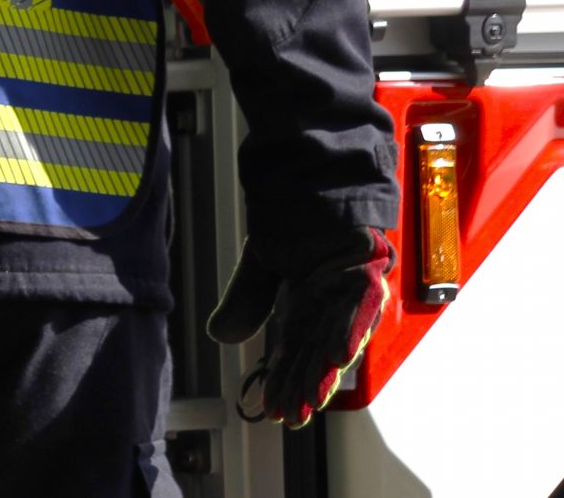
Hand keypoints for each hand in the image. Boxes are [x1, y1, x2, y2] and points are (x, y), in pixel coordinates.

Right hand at [208, 228, 393, 427]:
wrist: (308, 172)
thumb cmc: (290, 218)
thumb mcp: (260, 264)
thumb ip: (245, 300)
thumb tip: (221, 338)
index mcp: (305, 304)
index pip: (293, 351)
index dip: (284, 381)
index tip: (274, 411)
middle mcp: (332, 303)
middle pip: (316, 351)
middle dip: (304, 385)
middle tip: (293, 416)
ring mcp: (352, 288)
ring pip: (340, 335)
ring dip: (327, 367)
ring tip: (314, 397)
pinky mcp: (366, 268)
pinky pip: (361, 303)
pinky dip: (351, 328)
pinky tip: (338, 354)